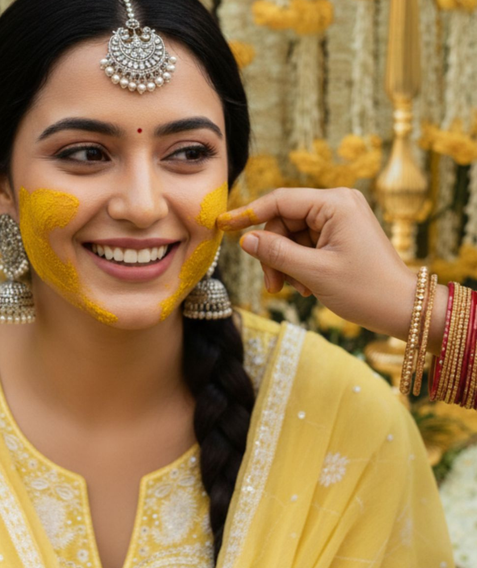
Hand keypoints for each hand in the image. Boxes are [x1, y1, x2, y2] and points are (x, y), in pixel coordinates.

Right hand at [217, 187, 444, 344]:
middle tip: (274, 287)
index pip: (280, 201)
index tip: (222, 224)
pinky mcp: (342, 234)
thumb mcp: (314, 273)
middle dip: (274, 254)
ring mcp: (341, 219)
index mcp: (335, 203)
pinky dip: (301, 265)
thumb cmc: (365, 290)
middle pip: (284, 221)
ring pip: (293, 236)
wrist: (402, 308)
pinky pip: (307, 244)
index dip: (248, 214)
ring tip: (299, 290)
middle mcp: (338, 203)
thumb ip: (277, 253)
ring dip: (287, 264)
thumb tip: (246, 240)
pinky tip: (309, 286)